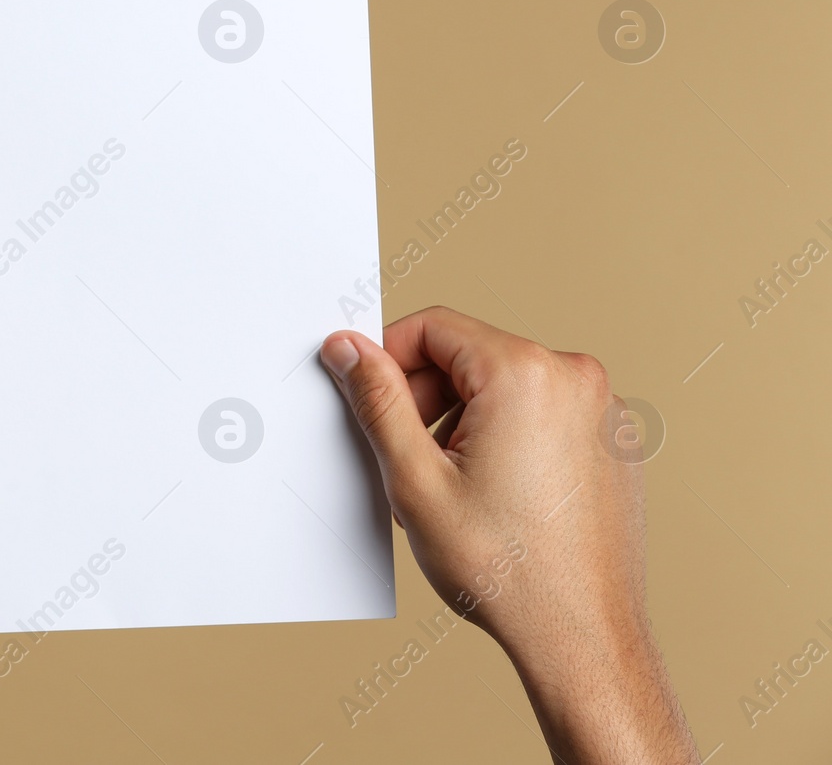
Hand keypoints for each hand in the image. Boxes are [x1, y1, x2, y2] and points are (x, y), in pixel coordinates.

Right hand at [321, 306, 696, 763]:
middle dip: (427, 396)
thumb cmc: (508, 571)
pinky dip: (509, 435)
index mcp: (525, 374)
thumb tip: (349, 349)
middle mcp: (575, 378)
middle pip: (471, 354)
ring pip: (506, 384)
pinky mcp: (615, 441)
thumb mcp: (415, 478)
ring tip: (451, 483)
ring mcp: (603, 410)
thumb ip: (378, 400)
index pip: (433, 327)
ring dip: (464, 418)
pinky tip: (494, 492)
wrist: (582, 637)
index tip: (366, 394)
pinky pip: (545, 412)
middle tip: (406, 456)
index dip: (386, 357)